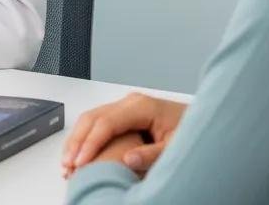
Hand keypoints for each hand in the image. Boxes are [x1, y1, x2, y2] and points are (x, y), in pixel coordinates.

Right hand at [62, 93, 185, 177]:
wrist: (201, 122)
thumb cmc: (191, 132)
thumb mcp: (176, 147)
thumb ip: (153, 153)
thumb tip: (128, 159)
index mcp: (141, 106)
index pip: (107, 122)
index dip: (91, 142)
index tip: (81, 162)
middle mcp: (129, 102)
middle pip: (93, 117)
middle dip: (77, 142)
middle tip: (67, 165)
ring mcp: (125, 106)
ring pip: (91, 119)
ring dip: (77, 140)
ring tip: (67, 163)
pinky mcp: (123, 115)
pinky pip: (97, 122)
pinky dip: (84, 138)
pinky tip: (78, 154)